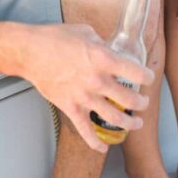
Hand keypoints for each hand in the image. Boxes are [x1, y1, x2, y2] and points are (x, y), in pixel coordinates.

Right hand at [23, 23, 153, 151]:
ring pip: (115, 118)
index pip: (136, 73)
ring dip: (129, 123)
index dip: (147, 77)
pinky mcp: (71, 108)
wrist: (30, 52)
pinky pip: (86, 132)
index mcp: (103, 58)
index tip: (148, 78)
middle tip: (142, 102)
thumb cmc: (55, 38)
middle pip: (130, 99)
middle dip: (141, 103)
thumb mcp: (85, 31)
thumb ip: (102, 43)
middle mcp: (97, 80)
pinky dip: (96, 143)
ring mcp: (85, 97)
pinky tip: (104, 146)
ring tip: (135, 123)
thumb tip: (110, 49)